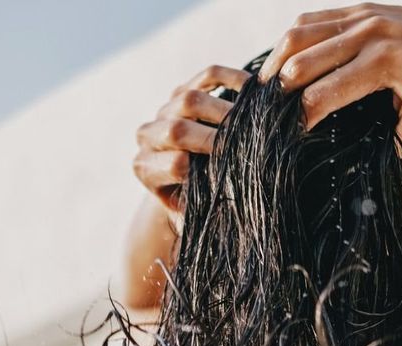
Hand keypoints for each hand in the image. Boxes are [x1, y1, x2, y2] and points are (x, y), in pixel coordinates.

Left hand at [132, 65, 250, 217]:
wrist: (184, 178)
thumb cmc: (196, 201)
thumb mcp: (195, 214)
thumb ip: (202, 213)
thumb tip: (226, 213)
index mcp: (147, 169)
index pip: (173, 164)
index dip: (204, 167)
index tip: (233, 171)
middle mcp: (149, 136)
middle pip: (177, 129)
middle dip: (217, 137)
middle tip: (248, 143)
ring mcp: (164, 109)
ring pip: (188, 99)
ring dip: (225, 109)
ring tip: (255, 119)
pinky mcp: (183, 89)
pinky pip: (205, 76)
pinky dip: (231, 78)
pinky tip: (254, 88)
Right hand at [257, 3, 401, 155]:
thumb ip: (383, 146)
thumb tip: (349, 164)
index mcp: (382, 64)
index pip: (321, 94)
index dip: (300, 120)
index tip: (290, 140)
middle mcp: (369, 33)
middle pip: (300, 60)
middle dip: (279, 92)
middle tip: (266, 117)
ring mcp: (365, 14)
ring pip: (300, 32)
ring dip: (277, 60)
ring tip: (266, 88)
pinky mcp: (365, 7)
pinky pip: (315, 19)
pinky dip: (295, 40)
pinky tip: (286, 63)